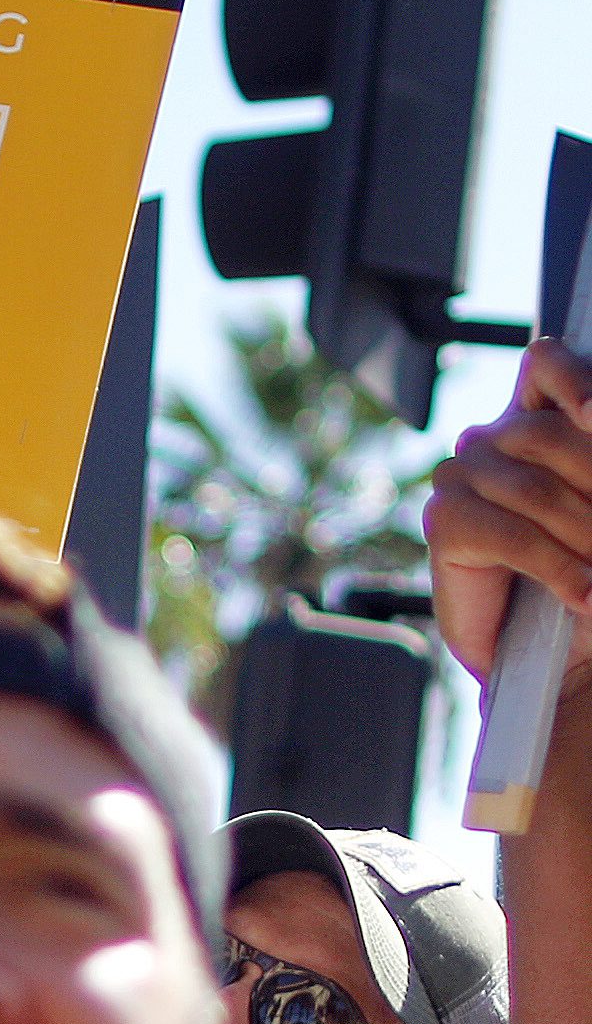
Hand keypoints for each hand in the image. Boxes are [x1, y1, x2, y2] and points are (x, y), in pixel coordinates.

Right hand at [426, 339, 591, 688]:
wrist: (562, 659)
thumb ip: (590, 466)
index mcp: (544, 421)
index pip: (547, 364)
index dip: (575, 379)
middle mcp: (498, 438)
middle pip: (547, 433)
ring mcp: (464, 476)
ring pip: (534, 489)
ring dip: (588, 541)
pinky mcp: (446, 523)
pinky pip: (508, 533)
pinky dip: (557, 568)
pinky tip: (583, 596)